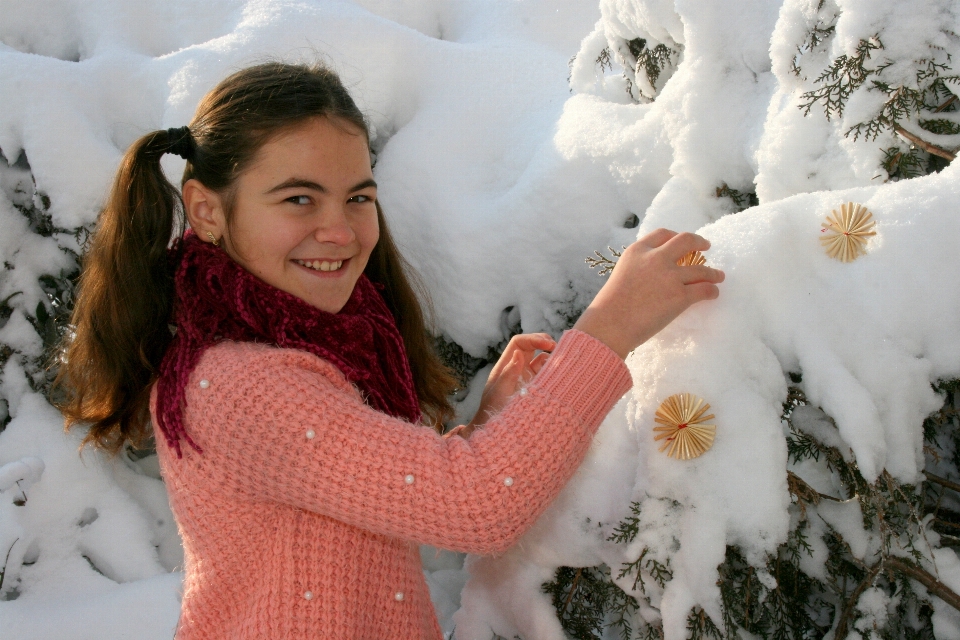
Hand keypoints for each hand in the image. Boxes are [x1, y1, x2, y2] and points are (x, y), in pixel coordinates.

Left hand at [461, 333, 555, 434]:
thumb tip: (518, 353)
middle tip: (558, 349)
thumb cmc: (493, 412)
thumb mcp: (499, 393)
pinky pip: (547, 374)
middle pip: (532, 346)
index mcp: (506, 365)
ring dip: (552, 357)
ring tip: (562, 362)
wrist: (495, 431)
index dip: (534, 339)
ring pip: (542, 359)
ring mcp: (527, 377)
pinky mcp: (536, 387)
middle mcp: (517, 367)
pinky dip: (554, 371)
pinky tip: (561, 374)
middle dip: (545, 342)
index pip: (519, 343)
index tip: (549, 344)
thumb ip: (509, 374)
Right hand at [574, 229, 724, 358]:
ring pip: (701, 269)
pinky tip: (713, 294)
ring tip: (718, 276)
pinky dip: (712, 291)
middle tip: (706, 246)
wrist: (610, 325)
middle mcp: (656, 258)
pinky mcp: (680, 296)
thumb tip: (655, 275)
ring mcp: (670, 277)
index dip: (675, 236)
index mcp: (637, 251)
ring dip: (713, 272)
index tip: (681, 242)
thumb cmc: (610, 306)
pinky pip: (705, 290)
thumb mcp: (621, 274)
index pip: (662, 234)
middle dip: (699, 241)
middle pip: (686, 241)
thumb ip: (639, 268)